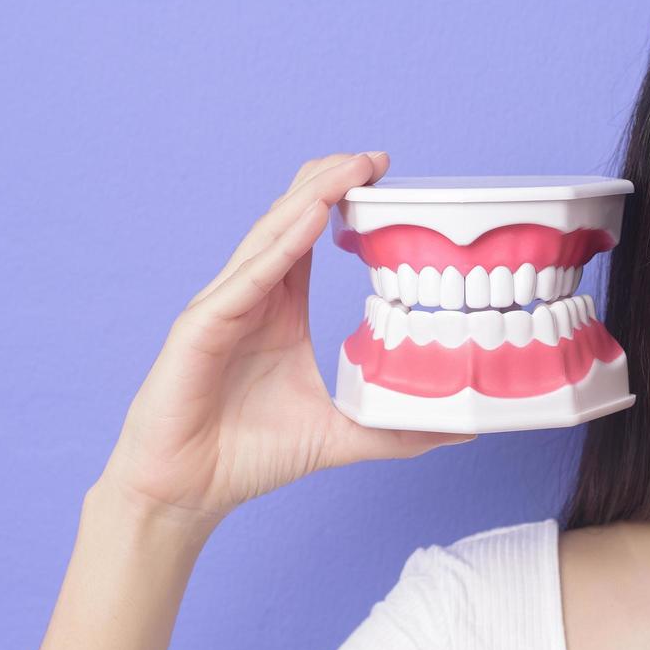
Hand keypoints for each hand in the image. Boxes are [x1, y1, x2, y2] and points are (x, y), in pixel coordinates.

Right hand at [95, 152, 474, 525]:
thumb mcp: (341, 434)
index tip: (387, 175)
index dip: (343, 200)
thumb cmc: (249, 456)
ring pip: (268, 237)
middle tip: (377, 157)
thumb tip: (463, 429)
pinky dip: (277, 246)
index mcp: (278, 307)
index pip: (309, 235)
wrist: (186, 493)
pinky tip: (306, 219)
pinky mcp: (201, 329)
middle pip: (289, 219)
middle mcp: (250, 295)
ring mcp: (222, 307)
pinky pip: (245, 279)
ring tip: (350, 169)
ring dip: (310, 198)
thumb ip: (398, 429)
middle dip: (331, 182)